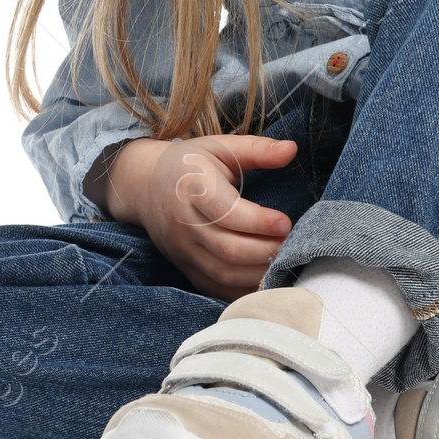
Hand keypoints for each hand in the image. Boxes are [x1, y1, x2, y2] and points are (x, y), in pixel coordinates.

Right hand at [101, 133, 298, 299]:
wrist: (145, 187)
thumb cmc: (191, 164)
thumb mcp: (220, 146)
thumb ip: (257, 149)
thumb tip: (291, 148)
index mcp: (193, 187)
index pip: (226, 212)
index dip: (258, 221)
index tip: (286, 222)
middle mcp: (185, 224)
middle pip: (227, 249)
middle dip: (265, 250)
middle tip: (293, 243)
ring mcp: (183, 250)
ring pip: (223, 273)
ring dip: (258, 272)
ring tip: (284, 259)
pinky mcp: (186, 268)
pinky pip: (215, 288)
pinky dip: (243, 291)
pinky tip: (265, 279)